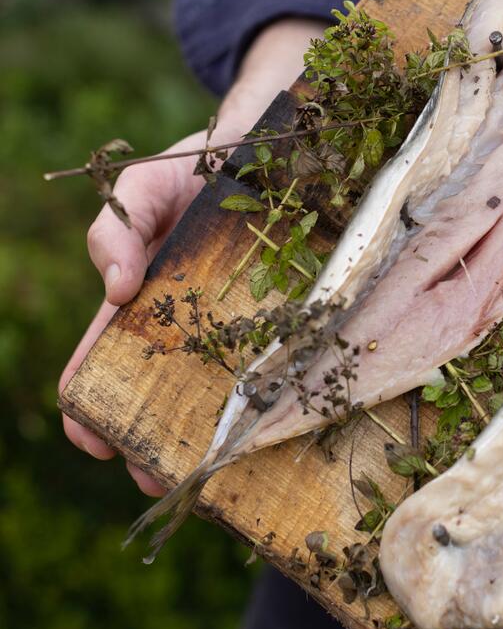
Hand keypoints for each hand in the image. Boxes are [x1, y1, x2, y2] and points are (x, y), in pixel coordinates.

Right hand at [59, 17, 326, 495]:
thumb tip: (113, 290)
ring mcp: (239, 326)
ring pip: (220, 394)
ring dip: (209, 439)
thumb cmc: (194, 171)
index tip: (91, 442)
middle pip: (163, 393)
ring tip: (213, 476)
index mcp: (148, 301)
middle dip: (152, 440)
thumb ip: (113, 230)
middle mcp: (191, 324)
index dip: (91, 404)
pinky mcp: (286, 320)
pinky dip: (271, 402)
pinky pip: (277, 365)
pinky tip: (273, 432)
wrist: (265, 151)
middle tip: (155, 478)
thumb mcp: (143, 190)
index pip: (108, 360)